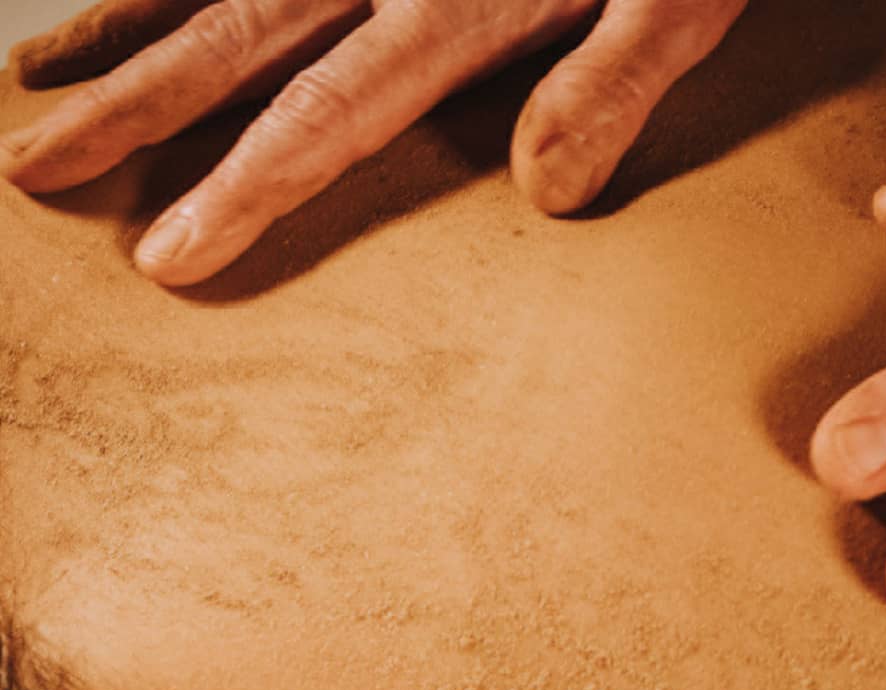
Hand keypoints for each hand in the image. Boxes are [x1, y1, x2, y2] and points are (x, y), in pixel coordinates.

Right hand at [1, 0, 746, 284]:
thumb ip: (612, 84)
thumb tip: (542, 193)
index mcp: (459, 0)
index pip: (331, 115)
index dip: (245, 188)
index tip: (167, 253)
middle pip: (236, 40)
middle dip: (136, 110)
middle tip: (35, 174)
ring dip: (126, 26)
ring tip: (40, 83)